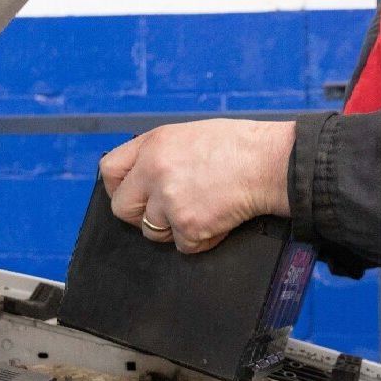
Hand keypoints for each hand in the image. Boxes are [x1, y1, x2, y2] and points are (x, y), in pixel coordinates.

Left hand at [99, 119, 294, 253]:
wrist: (271, 162)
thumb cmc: (239, 147)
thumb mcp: (189, 135)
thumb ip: (160, 154)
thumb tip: (142, 178)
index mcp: (153, 144)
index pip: (109, 170)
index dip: (119, 186)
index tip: (133, 194)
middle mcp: (154, 172)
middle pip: (122, 208)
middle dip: (141, 215)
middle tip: (167, 211)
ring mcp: (169, 201)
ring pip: (152, 232)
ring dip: (174, 228)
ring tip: (202, 209)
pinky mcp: (189, 226)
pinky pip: (183, 246)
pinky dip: (201, 239)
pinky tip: (218, 218)